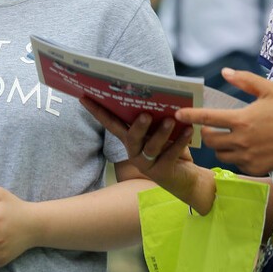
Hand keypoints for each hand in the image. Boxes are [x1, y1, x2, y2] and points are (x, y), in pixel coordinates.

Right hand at [80, 97, 208, 211]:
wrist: (188, 178)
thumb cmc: (172, 148)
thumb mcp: (162, 130)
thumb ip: (156, 117)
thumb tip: (157, 94)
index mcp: (131, 139)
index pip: (111, 123)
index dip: (97, 112)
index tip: (84, 97)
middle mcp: (135, 152)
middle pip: (130, 137)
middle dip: (137, 126)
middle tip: (145, 114)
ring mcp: (147, 164)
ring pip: (151, 147)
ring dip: (161, 132)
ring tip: (171, 120)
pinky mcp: (162, 173)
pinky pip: (170, 155)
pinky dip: (180, 142)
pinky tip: (188, 131)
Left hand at [179, 68, 272, 174]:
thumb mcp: (270, 90)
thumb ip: (245, 80)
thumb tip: (224, 72)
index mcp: (241, 120)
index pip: (208, 118)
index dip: (190, 116)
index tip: (178, 114)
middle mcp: (240, 140)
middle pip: (210, 140)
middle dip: (205, 133)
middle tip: (210, 127)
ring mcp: (246, 156)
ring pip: (220, 154)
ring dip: (219, 146)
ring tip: (228, 137)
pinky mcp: (254, 168)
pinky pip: (235, 163)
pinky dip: (234, 155)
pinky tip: (244, 147)